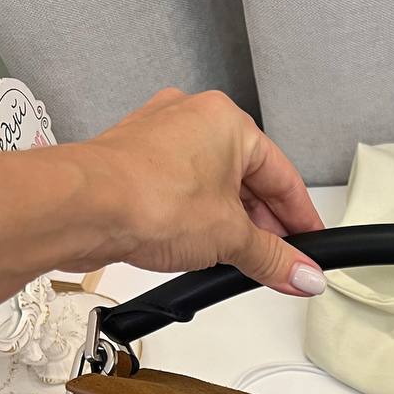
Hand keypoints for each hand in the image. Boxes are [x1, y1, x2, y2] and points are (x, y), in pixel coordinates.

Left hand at [82, 87, 325, 295]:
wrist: (82, 206)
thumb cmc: (149, 197)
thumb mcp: (230, 238)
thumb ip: (273, 258)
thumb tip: (303, 273)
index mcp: (227, 121)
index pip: (282, 177)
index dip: (301, 219)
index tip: (311, 247)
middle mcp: (193, 120)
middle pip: (248, 182)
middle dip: (265, 227)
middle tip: (279, 264)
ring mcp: (161, 139)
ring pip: (213, 187)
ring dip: (231, 226)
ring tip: (239, 262)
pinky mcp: (135, 163)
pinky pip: (183, 193)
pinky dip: (199, 220)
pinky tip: (201, 248)